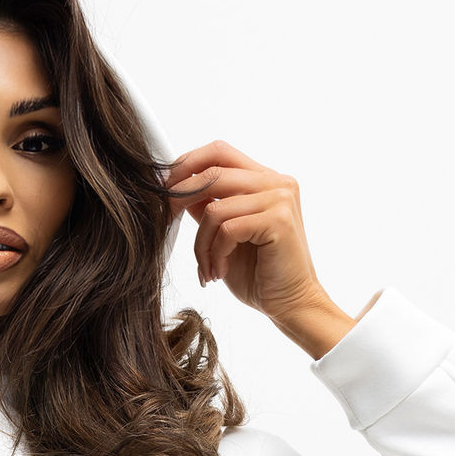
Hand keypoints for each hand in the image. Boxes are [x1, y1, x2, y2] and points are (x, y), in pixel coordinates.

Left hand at [163, 140, 328, 323]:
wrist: (290, 303)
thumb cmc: (259, 274)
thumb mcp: (225, 235)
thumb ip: (210, 208)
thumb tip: (179, 190)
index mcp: (265, 180)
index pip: (219, 152)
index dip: (186, 164)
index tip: (164, 188)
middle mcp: (275, 182)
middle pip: (213, 172)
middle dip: (181, 197)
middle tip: (166, 218)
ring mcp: (279, 198)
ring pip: (214, 208)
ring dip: (201, 244)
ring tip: (207, 267)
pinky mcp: (278, 220)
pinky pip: (227, 229)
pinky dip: (215, 254)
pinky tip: (220, 271)